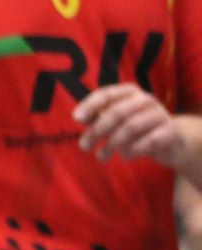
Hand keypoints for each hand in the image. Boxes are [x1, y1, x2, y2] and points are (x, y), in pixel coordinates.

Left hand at [76, 83, 191, 169]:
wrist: (172, 141)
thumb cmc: (136, 129)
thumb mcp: (117, 121)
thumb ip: (98, 117)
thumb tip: (80, 118)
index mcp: (130, 92)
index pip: (106, 94)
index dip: (90, 105)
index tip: (77, 119)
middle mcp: (146, 99)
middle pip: (116, 113)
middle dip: (97, 130)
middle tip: (84, 146)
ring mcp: (160, 114)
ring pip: (131, 127)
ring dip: (112, 144)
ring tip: (101, 156)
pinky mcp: (171, 131)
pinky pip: (149, 140)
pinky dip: (133, 150)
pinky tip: (124, 157)